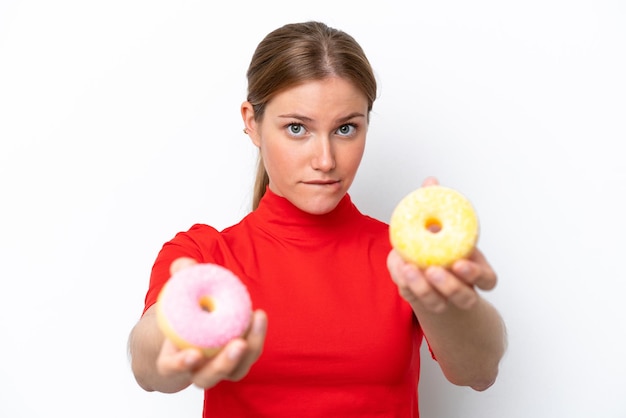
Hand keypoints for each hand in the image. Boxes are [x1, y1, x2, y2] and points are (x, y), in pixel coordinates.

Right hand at [155, 257, 267, 388]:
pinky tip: (259, 316)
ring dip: (250, 349)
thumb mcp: (177, 292)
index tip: (194, 354)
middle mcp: (195, 369)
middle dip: (224, 363)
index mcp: (171, 358)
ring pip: (236, 370)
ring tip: (258, 320)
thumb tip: (185, 264)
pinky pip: (250, 354)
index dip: (181, 364)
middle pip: (208, 377)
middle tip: (238, 344)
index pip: (171, 367)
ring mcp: (219, 368)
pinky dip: (256, 336)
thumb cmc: (181, 311)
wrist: (190, 325)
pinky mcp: (238, 360)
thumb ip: (180, 277)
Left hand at [387, 177, 496, 312]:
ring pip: (438, 304)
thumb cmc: (438, 244)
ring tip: (409, 270)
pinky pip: (414, 298)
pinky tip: (398, 268)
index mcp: (475, 270)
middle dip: (449, 286)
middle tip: (432, 270)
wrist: (428, 270)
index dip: (475, 274)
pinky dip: (404, 284)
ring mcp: (441, 300)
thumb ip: (436, 206)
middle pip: (464, 297)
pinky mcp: (420, 302)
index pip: (486, 279)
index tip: (459, 263)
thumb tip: (431, 181)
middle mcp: (462, 289)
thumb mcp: (439, 225)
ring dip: (423, 289)